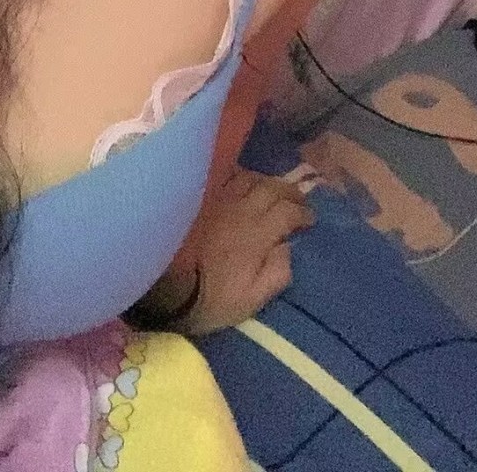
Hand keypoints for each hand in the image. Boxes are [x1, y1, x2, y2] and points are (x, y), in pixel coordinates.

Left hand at [181, 167, 315, 334]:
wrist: (165, 284)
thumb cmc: (211, 297)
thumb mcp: (251, 299)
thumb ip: (276, 273)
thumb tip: (289, 248)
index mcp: (258, 234)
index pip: (288, 213)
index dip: (303, 214)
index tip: (310, 220)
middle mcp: (242, 209)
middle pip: (272, 188)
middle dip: (290, 192)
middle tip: (299, 200)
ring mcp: (219, 199)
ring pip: (250, 178)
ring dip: (267, 181)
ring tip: (274, 190)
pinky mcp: (201, 197)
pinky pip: (225, 177)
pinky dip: (240, 176)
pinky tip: (243, 182)